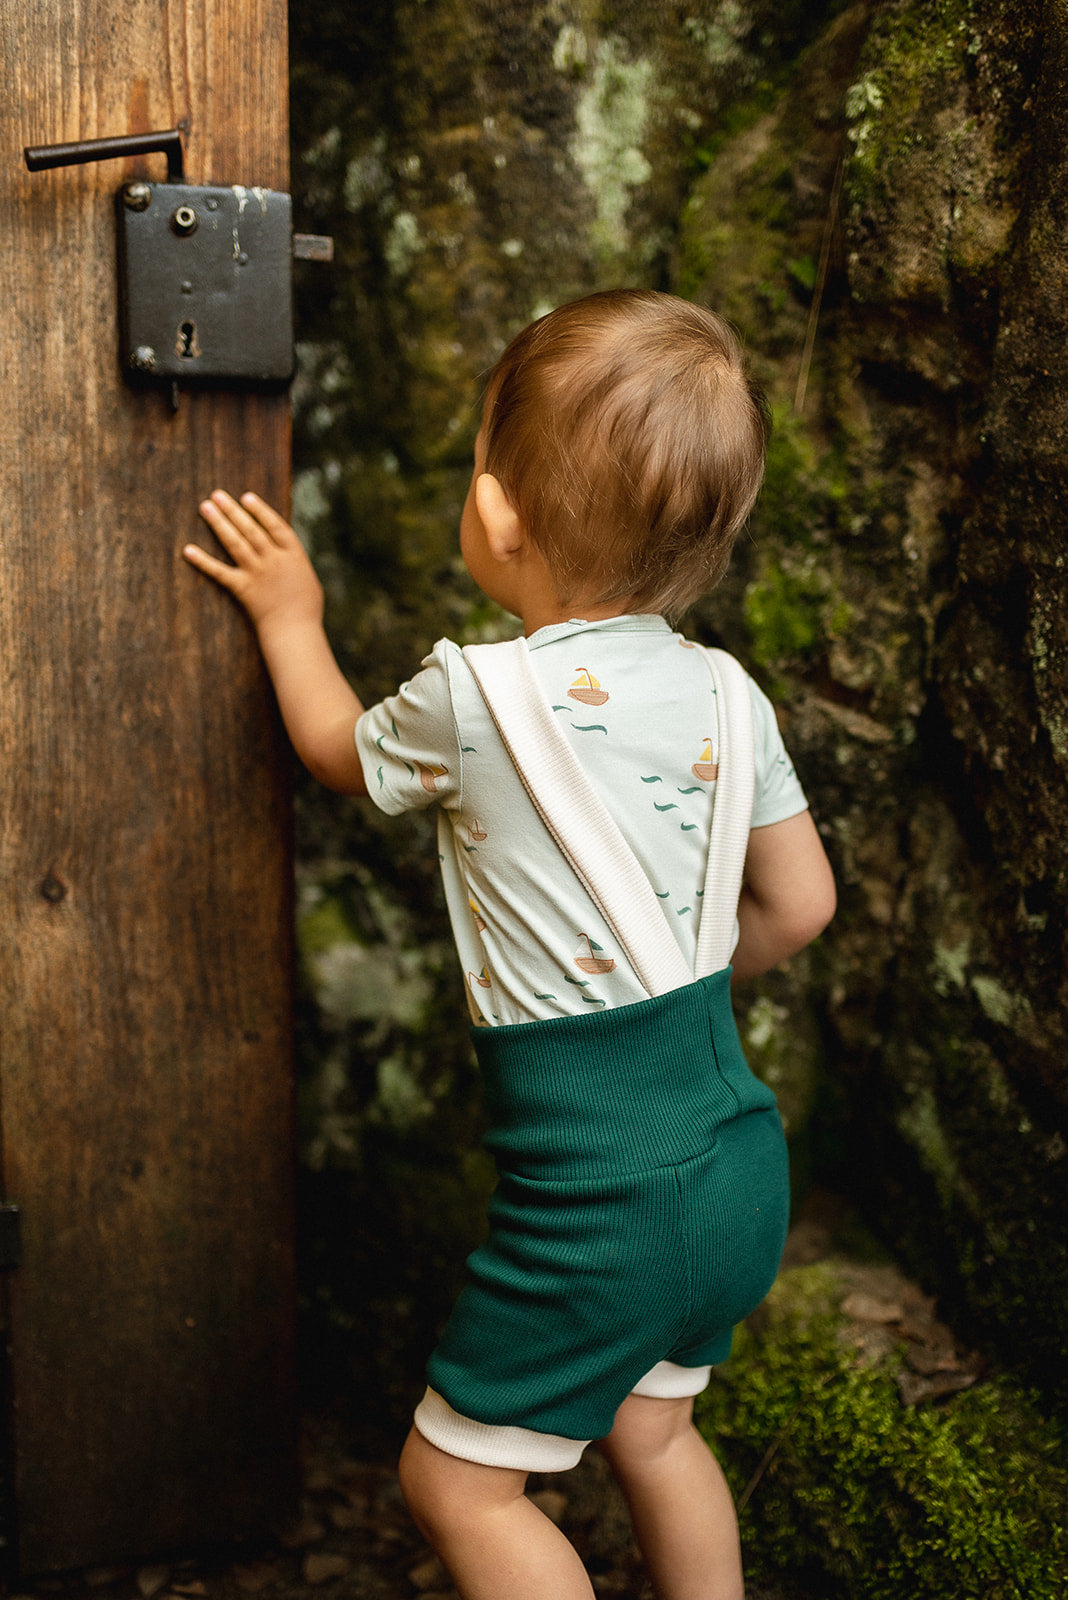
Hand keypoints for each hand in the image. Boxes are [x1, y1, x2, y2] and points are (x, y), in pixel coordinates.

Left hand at [184, 490, 323, 634]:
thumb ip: (293, 562)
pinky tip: (188, 550)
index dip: (260, 510)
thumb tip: (284, 551)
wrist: (295, 631)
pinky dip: (202, 561)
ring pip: (234, 543)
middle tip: (217, 495)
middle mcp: (273, 559)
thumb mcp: (308, 578)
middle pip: (250, 529)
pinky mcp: (242, 588)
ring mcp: (257, 572)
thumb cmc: (307, 609)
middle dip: (232, 510)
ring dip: (219, 523)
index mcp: (293, 554)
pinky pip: (219, 572)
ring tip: (206, 507)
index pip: (275, 525)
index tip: (246, 497)